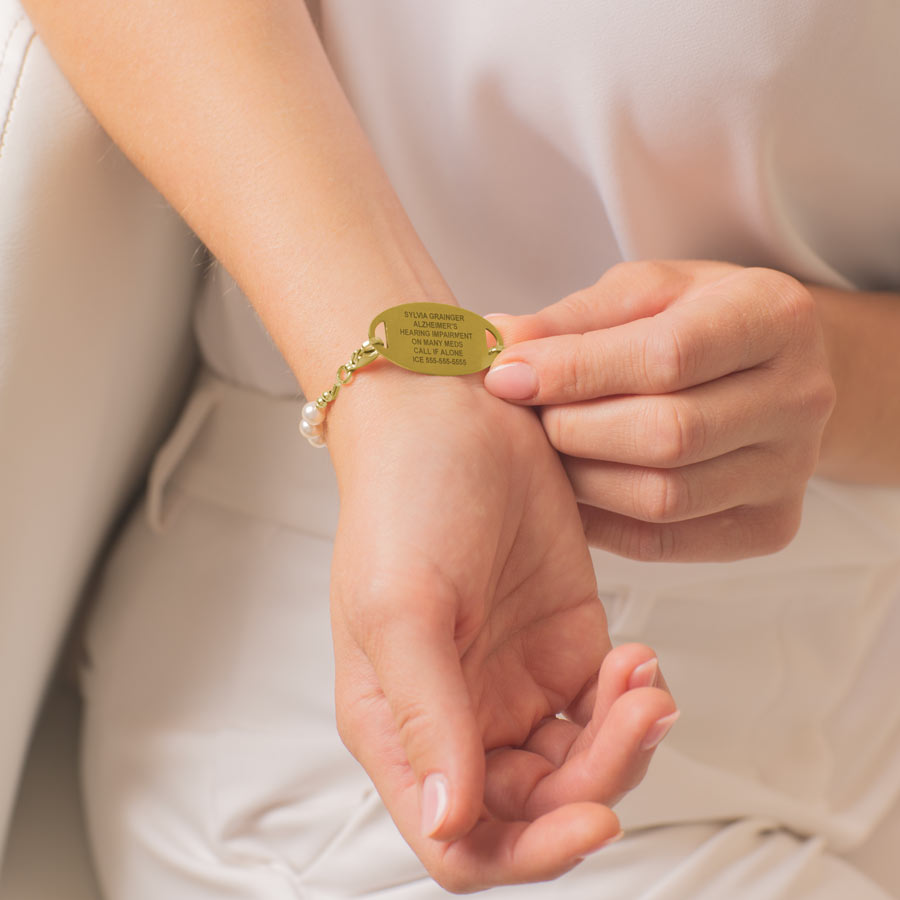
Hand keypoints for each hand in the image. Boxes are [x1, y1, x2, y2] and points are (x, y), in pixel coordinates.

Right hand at [327, 370, 675, 889]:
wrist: (453, 413)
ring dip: (625, 740)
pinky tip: (639, 657)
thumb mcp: (400, 608)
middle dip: (597, 781)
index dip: (528, 854)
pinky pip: (607, 707)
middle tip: (633, 714)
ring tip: (641, 676)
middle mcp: (457, 714)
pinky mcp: (563, 642)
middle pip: (537, 809)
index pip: (460, 843)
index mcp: (400, 724)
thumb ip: (427, 719)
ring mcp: (514, 681)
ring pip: (582, 765)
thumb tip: (450, 826)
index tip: (592, 818)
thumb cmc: (403, 499)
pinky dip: (634, 698)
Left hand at [484, 260, 835, 561]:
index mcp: (775, 315)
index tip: (505, 376)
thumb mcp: (641, 295)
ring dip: (582, 480)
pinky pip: (666, 542)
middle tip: (528, 419)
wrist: (768, 373)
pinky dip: (602, 521)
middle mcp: (801, 397)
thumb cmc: (694, 322)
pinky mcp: (769, 527)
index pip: (667, 356)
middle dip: (574, 429)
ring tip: (548, 452)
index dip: (574, 371)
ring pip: (664, 497)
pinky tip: (575, 491)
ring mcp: (792, 472)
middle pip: (668, 435)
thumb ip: (571, 320)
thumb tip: (495, 342)